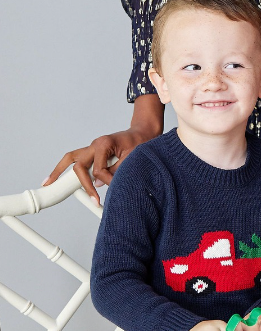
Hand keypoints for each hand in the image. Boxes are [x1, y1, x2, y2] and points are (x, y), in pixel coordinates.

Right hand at [42, 94, 163, 204]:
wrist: (143, 132)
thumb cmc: (140, 143)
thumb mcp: (133, 158)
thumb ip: (116, 171)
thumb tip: (100, 184)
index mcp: (103, 144)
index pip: (98, 170)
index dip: (106, 181)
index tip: (115, 187)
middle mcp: (94, 144)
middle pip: (78, 164)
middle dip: (80, 183)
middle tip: (86, 199)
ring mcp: (92, 148)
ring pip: (71, 158)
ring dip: (59, 170)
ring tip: (47, 183)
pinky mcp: (93, 152)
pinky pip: (77, 159)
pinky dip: (67, 167)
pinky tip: (59, 177)